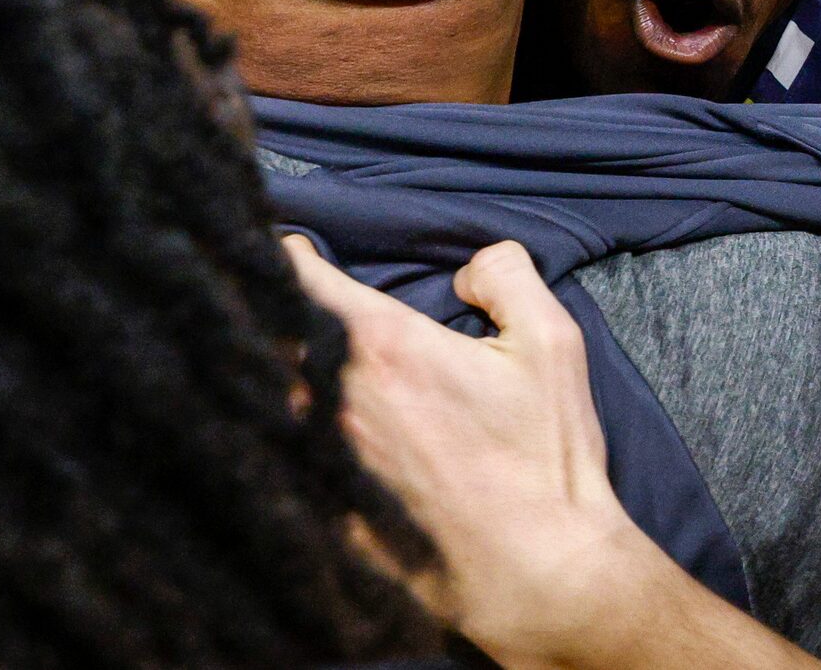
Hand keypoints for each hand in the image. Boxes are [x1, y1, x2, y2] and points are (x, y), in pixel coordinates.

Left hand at [288, 237, 664, 666]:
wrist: (536, 571)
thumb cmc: (545, 459)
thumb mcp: (551, 342)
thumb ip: (506, 274)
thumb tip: (467, 268)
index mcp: (384, 347)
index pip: (297, 274)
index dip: (288, 252)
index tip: (296, 250)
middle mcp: (335, 398)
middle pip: (270, 335)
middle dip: (273, 311)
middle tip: (291, 304)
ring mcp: (322, 458)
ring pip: (269, 396)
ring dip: (277, 375)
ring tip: (297, 367)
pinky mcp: (323, 508)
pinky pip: (282, 456)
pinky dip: (286, 436)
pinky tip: (309, 437)